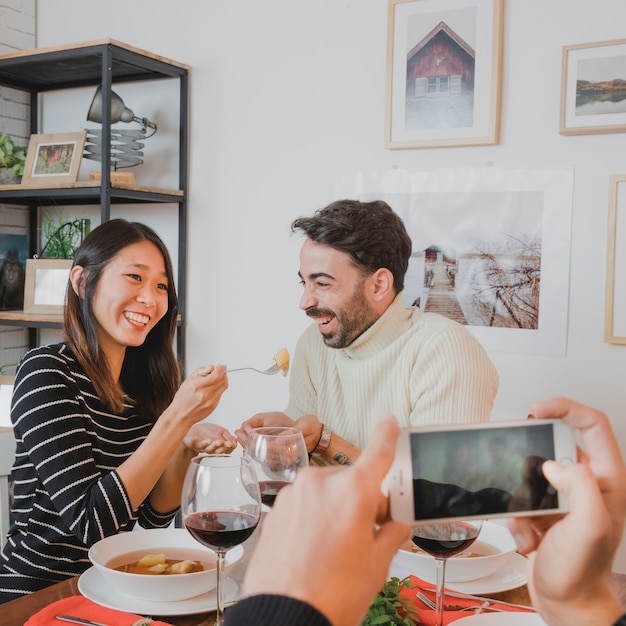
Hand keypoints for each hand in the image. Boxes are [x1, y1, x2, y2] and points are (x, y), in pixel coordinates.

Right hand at [169, 365, 228, 426]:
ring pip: (224, 386)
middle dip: (223, 373)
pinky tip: (212, 388)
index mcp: (198, 386)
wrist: (180, 415)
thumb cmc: (182, 399)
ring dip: (222, 380)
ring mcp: (211, 401)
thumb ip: (201, 371)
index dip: (221, 368)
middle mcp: (206, 394)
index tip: (221, 366)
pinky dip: (219, 388)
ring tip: (216, 379)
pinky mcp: (214, 406)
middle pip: (223, 380)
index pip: (217, 374)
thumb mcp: (187, 381)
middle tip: (219, 371)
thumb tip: (211, 367)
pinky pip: (220, 393)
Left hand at [183, 422, 237, 453]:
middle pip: (219, 451)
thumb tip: (235, 442)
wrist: (194, 430)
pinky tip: (209, 441)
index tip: (233, 444)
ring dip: (215, 446)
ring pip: (210, 449)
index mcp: (220, 447)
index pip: (227, 450)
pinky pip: (200, 445)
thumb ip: (229, 437)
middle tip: (228, 443)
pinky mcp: (196, 444)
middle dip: (224, 447)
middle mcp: (213, 449)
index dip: (230, 447)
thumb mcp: (222, 431)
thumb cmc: (208, 432)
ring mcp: (204, 448)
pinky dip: (205, 443)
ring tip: (219, 441)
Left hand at [242, 414, 411, 625]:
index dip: (387, 436)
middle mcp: (321, 482)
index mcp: (353, 491)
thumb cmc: (331, 594)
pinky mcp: (277, 507)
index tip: (390, 422)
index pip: (378, 453)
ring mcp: (295, 493)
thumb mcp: (376, 565)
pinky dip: (314, 515)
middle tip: (368, 533)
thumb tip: (396, 524)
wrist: (284, 616)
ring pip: (327, 491)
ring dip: (336, 508)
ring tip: (335, 548)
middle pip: (353, 481)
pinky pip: (305, 502)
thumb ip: (391, 533)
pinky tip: (315, 546)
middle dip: (363, 500)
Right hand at [508, 398, 625, 625]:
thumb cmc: (581, 573)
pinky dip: (518, 515)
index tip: (538, 408)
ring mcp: (567, 496)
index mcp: (609, 481)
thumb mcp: (587, 529)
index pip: (592, 424)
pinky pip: (522, 494)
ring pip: (532, 472)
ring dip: (522, 498)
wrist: (565, 604)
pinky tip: (529, 537)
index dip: (565, 408)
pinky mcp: (547, 508)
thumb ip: (579, 488)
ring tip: (531, 524)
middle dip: (532, 466)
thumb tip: (555, 463)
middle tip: (526, 480)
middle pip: (555, 446)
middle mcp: (590, 484)